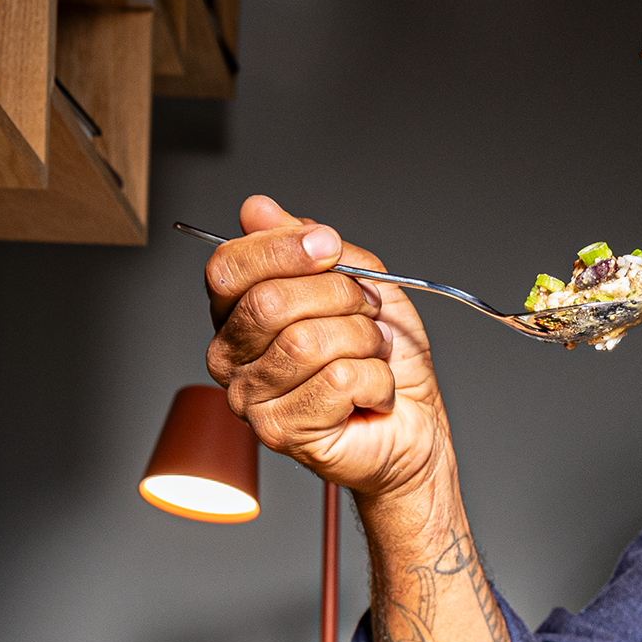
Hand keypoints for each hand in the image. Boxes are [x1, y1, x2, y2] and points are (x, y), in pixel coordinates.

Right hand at [203, 194, 451, 507]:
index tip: (329, 246)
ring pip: (306, 342)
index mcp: (237, 313)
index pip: (228, 268)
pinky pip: (336, 381)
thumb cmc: (381, 357)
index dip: (282, 248)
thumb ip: (306, 244)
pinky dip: (374, 380)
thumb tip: (256, 210)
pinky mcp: (280, 431)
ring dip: (362, 341)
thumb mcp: (356, 280)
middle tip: (367, 313)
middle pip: (268, 302)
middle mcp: (231, 356)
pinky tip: (372, 393)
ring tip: (372, 355)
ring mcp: (250, 398)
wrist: (413, 423)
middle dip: (338, 297)